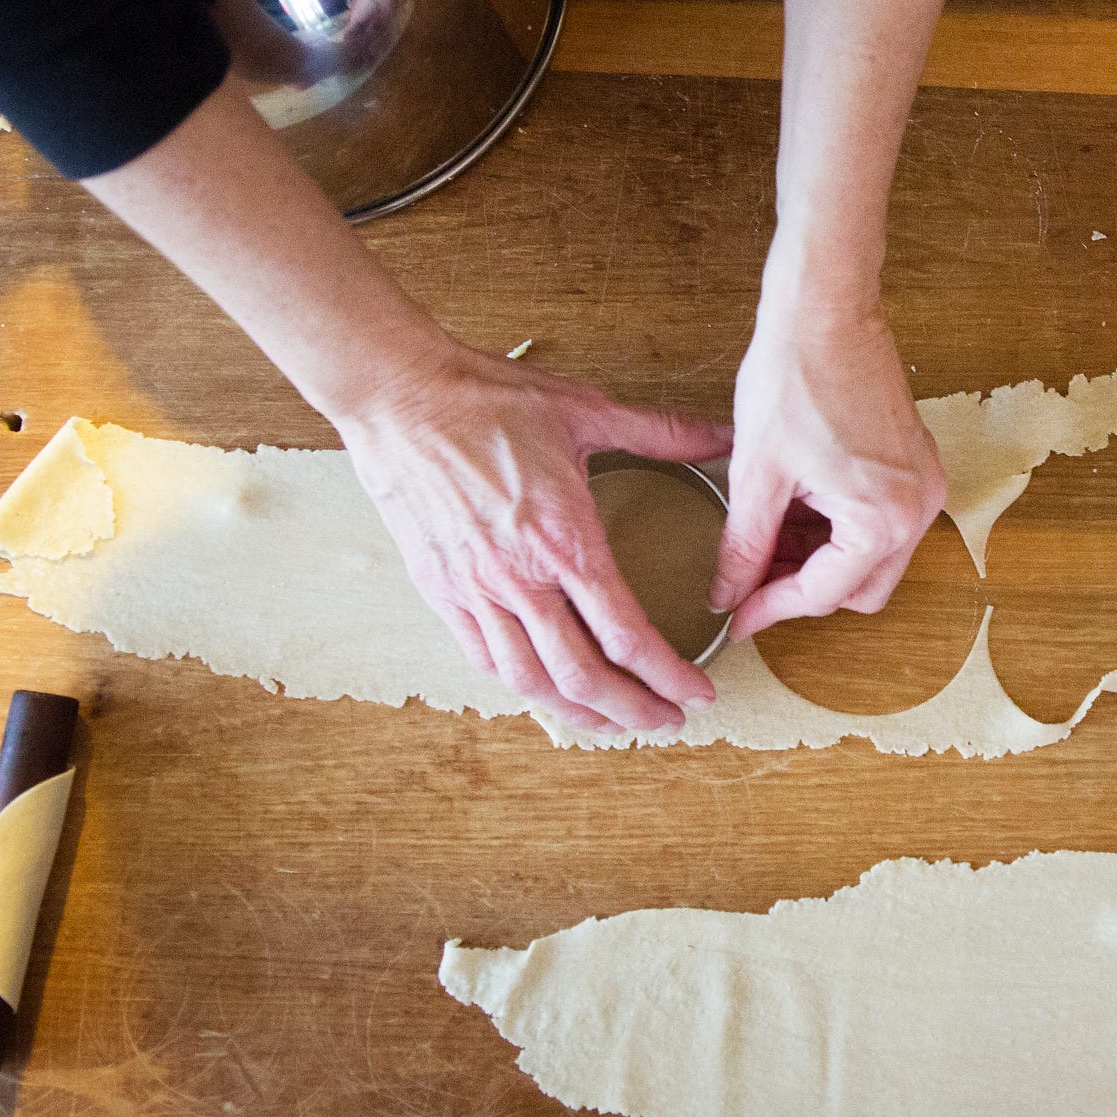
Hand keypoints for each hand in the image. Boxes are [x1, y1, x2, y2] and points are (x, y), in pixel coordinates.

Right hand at [331, 342, 729, 733]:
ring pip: (530, 681)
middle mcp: (519, 578)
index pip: (626, 634)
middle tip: (666, 722)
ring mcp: (474, 589)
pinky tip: (547, 689)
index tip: (697, 693)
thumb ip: (660, 432)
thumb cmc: (484, 399)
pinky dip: (522, 684)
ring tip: (612, 722)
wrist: (397, 394)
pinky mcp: (439, 589)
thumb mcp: (584, 410)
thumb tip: (720, 437)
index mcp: (563, 540)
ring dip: (578, 712)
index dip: (668, 676)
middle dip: (632, 711)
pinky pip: (483, 658)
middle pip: (582, 676)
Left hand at [712, 303, 946, 636]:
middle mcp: (917, 509)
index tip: (735, 618)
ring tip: (766, 534)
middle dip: (802, 588)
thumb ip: (743, 547)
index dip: (769, 610)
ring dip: (820, 559)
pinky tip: (796, 507)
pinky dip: (839, 529)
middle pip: (859, 589)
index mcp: (883, 519)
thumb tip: (729, 593)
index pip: (823, 594)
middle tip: (749, 577)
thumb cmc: (796, 375)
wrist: (825, 307)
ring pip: (872, 559)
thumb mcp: (757, 474)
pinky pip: (882, 522)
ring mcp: (923, 485)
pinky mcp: (916, 463)